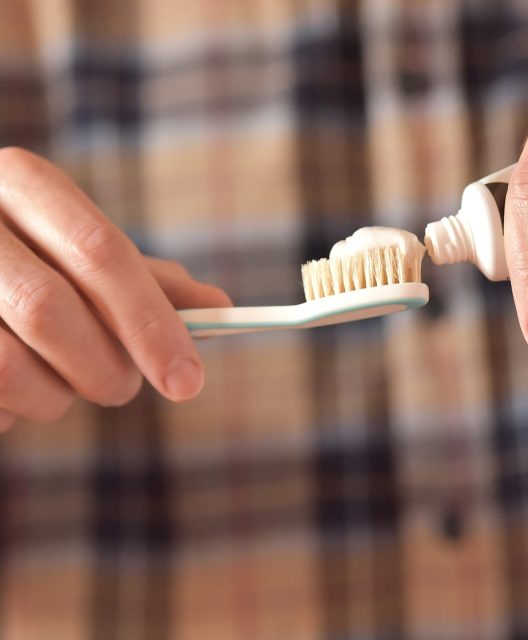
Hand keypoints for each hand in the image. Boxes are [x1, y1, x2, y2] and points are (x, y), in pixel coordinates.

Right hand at [0, 147, 230, 430]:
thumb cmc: (29, 264)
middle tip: (122, 389)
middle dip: (105, 367)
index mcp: (23, 183)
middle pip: (51, 309)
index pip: (101, 253)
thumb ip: (147, 283)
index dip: (152, 323)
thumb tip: (219, 308)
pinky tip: (12, 389)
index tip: (189, 383)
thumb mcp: (83, 259)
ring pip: (7, 365)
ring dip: (55, 396)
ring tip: (61, 386)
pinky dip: (11, 410)